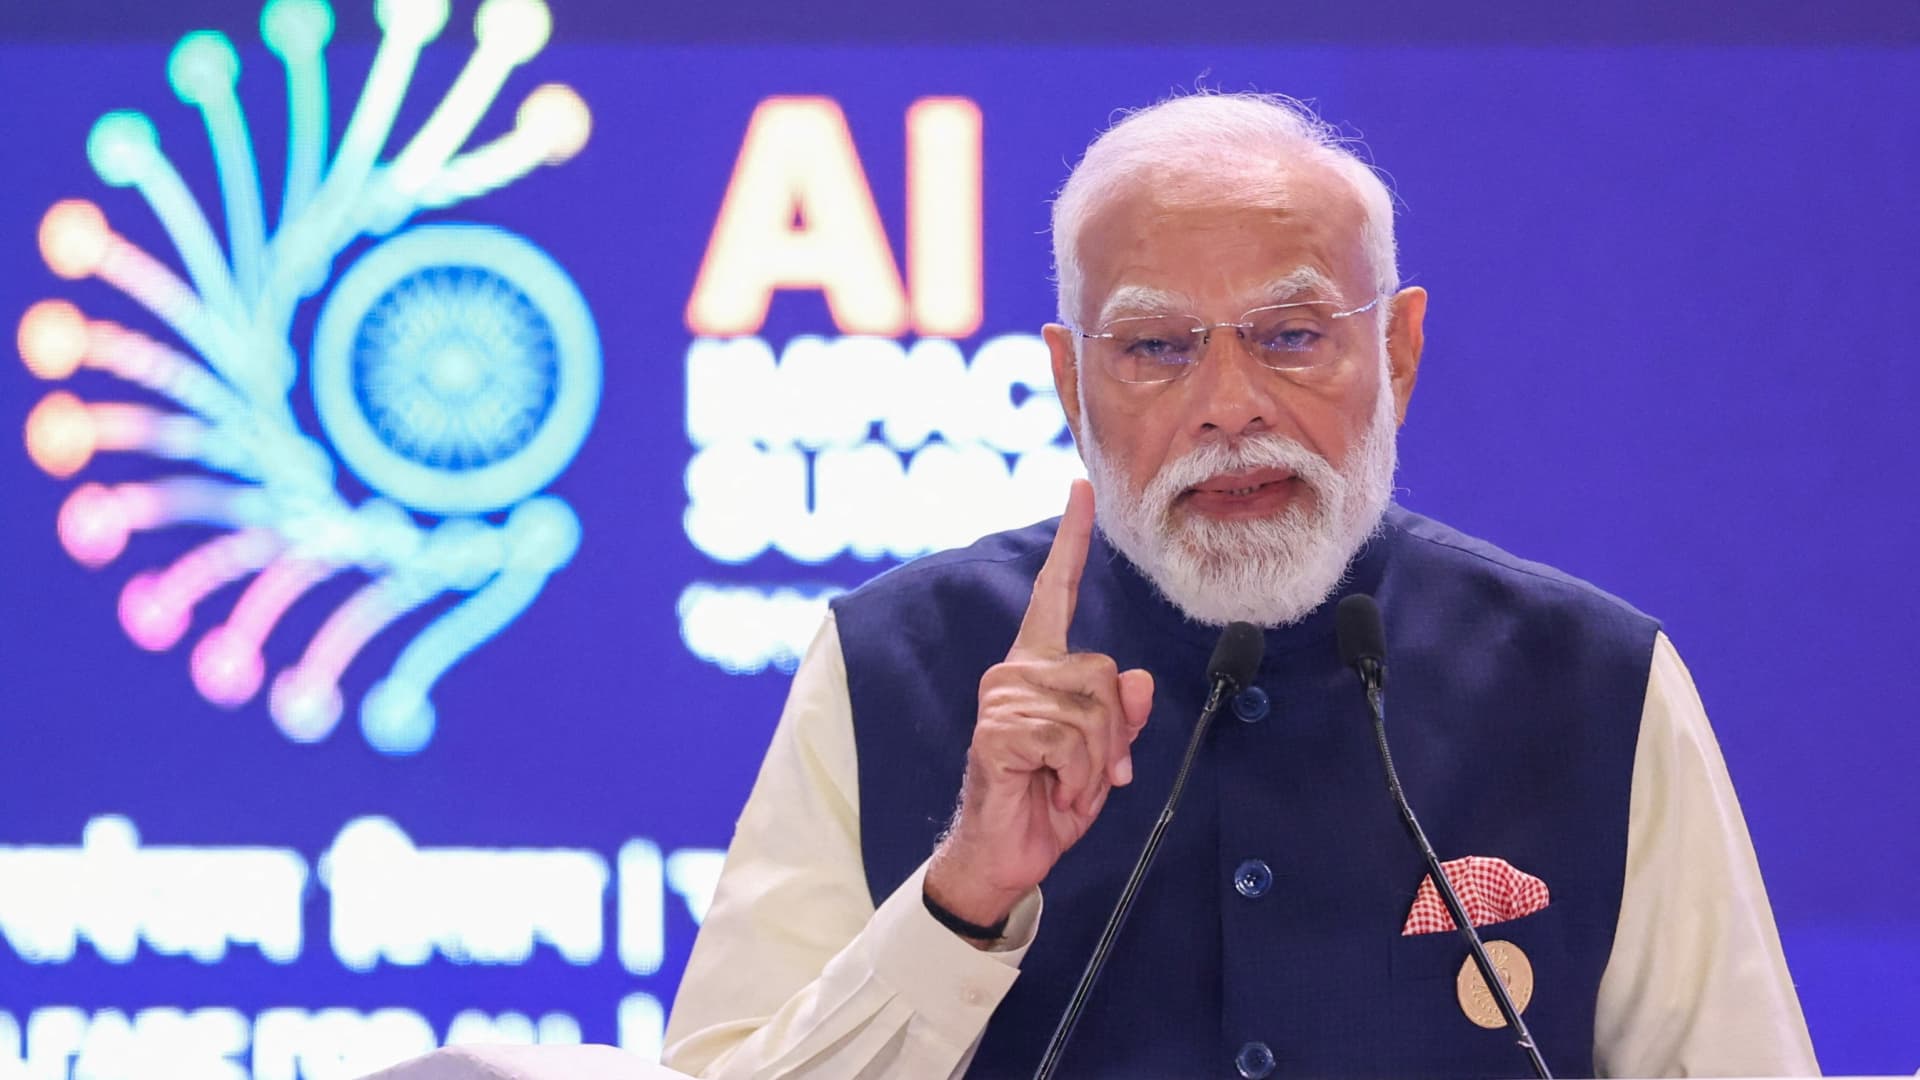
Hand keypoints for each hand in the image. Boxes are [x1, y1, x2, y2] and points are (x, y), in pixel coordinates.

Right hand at [924, 479, 1154, 938]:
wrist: (1002, 855)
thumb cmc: (1046, 801)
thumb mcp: (1100, 757)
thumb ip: (1122, 716)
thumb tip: (1137, 680)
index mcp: (1039, 667)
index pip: (1057, 594)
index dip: (1072, 542)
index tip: (1080, 490)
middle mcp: (1016, 671)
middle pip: (1105, 672)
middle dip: (1113, 734)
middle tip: (1087, 775)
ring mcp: (1003, 697)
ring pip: (1093, 709)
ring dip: (1094, 763)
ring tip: (1063, 785)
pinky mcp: (999, 729)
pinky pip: (1071, 739)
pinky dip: (1077, 776)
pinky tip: (1051, 791)